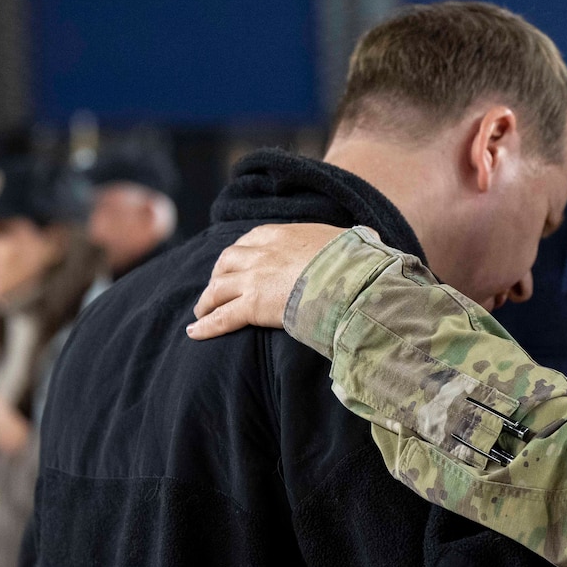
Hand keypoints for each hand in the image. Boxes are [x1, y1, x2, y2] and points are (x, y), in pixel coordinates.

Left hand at [187, 223, 346, 338]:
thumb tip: (372, 237)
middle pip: (227, 261)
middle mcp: (261, 253)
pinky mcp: (252, 306)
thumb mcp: (353, 240)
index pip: (251, 240)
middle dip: (218, 274)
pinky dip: (205, 325)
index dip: (241, 253)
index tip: (239, 263)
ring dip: (207, 299)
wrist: (350, 279)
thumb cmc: (356, 261)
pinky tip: (194, 332)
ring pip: (217, 288)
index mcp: (280, 234)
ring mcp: (253, 279)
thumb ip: (352, 239)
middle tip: (216, 287)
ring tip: (201, 311)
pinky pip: (222, 317)